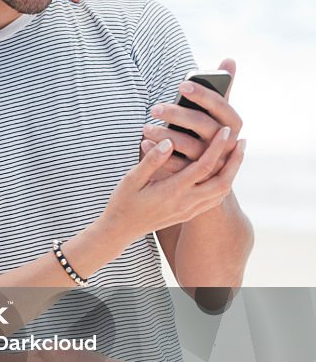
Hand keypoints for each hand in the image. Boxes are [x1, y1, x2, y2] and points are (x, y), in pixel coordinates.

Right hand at [103, 128, 245, 241]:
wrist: (120, 230)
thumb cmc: (123, 201)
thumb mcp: (132, 178)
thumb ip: (152, 160)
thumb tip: (169, 141)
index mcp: (172, 191)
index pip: (203, 167)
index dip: (217, 147)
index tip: (225, 130)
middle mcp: (185, 203)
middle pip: (222, 182)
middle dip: (235, 161)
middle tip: (241, 140)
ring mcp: (189, 211)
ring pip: (221, 192)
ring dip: (232, 172)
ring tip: (236, 153)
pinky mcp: (188, 215)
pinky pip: (214, 199)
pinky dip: (223, 183)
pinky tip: (222, 170)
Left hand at [140, 59, 242, 178]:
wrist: (206, 171)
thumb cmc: (207, 132)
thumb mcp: (215, 112)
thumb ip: (221, 87)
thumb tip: (229, 59)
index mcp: (233, 124)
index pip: (221, 106)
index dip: (202, 95)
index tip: (181, 85)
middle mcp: (227, 144)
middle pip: (203, 126)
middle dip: (177, 115)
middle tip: (154, 108)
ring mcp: (212, 163)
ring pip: (189, 147)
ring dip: (165, 136)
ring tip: (145, 127)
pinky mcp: (196, 178)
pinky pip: (177, 166)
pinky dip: (159, 155)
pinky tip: (143, 145)